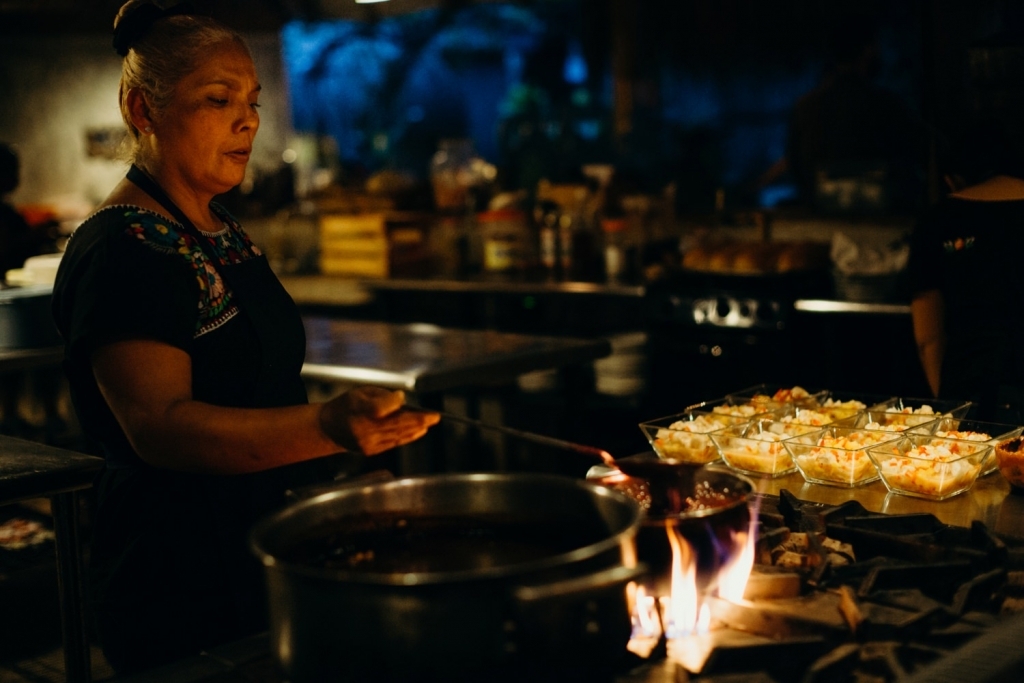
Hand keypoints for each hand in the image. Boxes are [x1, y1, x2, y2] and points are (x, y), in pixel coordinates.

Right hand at [318, 387, 439, 455]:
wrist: (329, 428)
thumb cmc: (347, 405)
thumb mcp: (361, 392)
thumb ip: (382, 396)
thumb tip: (402, 400)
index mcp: (357, 409)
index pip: (378, 409)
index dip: (393, 404)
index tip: (403, 398)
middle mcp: (362, 428)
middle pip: (394, 424)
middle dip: (417, 420)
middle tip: (435, 416)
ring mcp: (367, 442)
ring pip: (397, 435)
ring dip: (416, 428)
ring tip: (431, 422)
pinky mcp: (371, 451)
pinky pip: (394, 442)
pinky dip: (409, 436)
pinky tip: (420, 430)